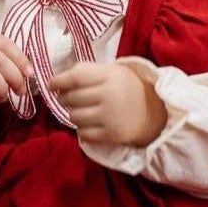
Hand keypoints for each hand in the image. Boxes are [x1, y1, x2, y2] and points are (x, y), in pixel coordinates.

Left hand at [50, 61, 166, 148]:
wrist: (155, 112)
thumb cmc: (128, 88)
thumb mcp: (113, 72)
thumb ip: (89, 72)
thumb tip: (58, 80)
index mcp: (110, 75)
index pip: (75, 77)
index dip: (58, 81)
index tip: (51, 85)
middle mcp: (109, 95)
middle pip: (71, 98)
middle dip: (63, 99)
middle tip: (66, 98)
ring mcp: (110, 117)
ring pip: (74, 117)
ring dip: (73, 115)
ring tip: (81, 111)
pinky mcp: (111, 135)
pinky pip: (83, 134)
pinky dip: (82, 130)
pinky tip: (90, 123)